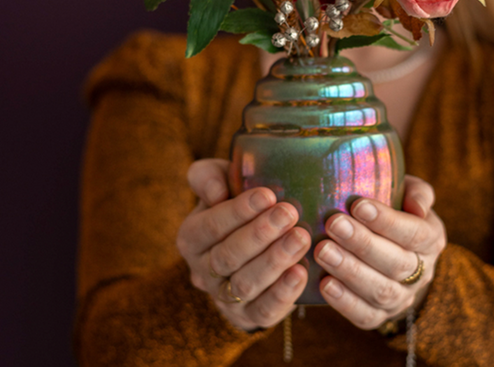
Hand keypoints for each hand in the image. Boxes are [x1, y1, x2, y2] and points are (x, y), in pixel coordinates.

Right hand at [177, 159, 310, 330]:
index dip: (238, 211)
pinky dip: (283, 293)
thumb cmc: (237, 200)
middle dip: (260, 234)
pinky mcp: (248, 316)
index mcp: (192, 236)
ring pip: (245, 285)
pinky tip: (301, 273)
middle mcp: (202, 270)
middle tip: (289, 213)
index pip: (210, 226)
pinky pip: (263, 311)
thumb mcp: (221, 181)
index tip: (268, 194)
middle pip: (228, 256)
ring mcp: (224, 297)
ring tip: (301, 238)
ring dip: (275, 261)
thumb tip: (216, 192)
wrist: (253, 239)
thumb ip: (209, 177)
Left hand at [314, 175, 445, 329]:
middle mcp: (422, 272)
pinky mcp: (380, 316)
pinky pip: (365, 316)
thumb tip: (418, 207)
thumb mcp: (409, 193)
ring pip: (380, 291)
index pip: (415, 233)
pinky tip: (324, 283)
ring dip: (350, 271)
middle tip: (333, 224)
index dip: (387, 221)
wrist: (392, 247)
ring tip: (323, 250)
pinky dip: (344, 302)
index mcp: (431, 239)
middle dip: (363, 243)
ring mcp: (402, 298)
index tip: (358, 205)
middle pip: (396, 263)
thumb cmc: (395, 209)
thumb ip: (418, 193)